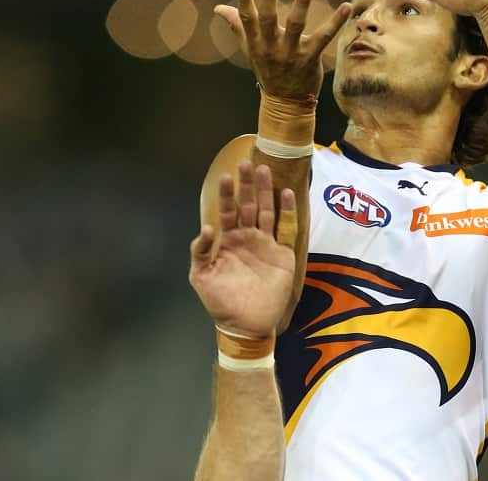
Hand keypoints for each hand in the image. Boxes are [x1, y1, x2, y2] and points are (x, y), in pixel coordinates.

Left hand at [189, 160, 297, 337]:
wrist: (246, 325)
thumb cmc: (221, 302)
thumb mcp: (201, 277)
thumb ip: (200, 252)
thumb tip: (206, 228)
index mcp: (228, 241)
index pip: (227, 212)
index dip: (226, 195)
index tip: (226, 176)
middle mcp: (247, 237)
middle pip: (248, 205)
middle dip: (247, 185)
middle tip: (247, 162)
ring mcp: (266, 244)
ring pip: (267, 211)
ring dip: (266, 191)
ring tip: (265, 169)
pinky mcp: (283, 254)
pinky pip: (286, 228)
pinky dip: (287, 211)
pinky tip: (287, 193)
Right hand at [214, 0, 350, 99]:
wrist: (285, 103)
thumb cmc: (267, 70)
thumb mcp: (250, 49)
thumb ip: (236, 26)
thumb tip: (218, 8)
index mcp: (256, 43)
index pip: (247, 18)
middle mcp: (271, 47)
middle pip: (268, 19)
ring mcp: (291, 53)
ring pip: (296, 25)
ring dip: (301, 4)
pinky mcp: (311, 58)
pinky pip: (324, 37)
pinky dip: (336, 22)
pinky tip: (347, 6)